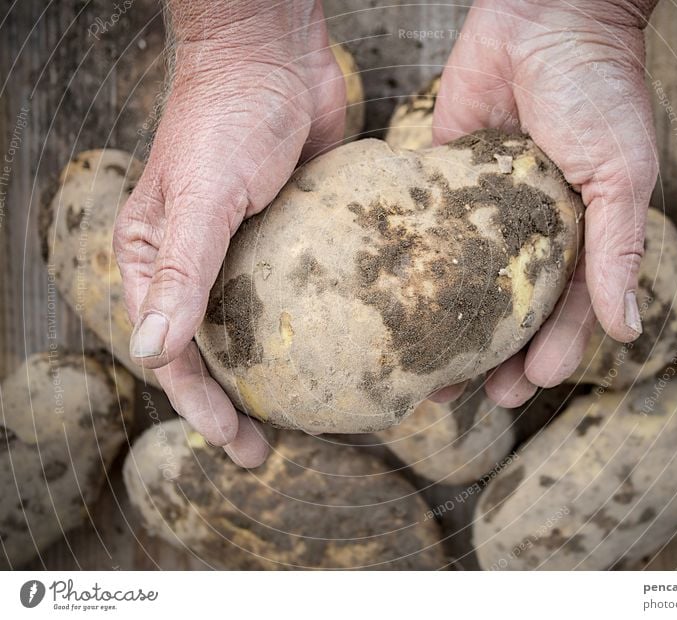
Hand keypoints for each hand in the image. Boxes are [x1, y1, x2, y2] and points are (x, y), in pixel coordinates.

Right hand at [113, 0, 344, 465]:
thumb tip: (151, 354)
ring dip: (280, 372)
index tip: (239, 443)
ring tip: (312, 416)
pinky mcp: (295, 235)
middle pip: (218, 351)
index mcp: (159, 260)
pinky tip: (343, 351)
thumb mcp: (200, 198)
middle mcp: (201, 264)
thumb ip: (181, 276)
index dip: (203, 406)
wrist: (274, 56)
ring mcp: (251, 252)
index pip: (174, 353)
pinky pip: (302, 293)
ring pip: (261, 328)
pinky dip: (315, 326)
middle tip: (271, 450)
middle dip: (240, 403)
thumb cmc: (224, 117)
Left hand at [430, 0, 658, 405]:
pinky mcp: (444, 185)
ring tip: (428, 375)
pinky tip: (397, 305)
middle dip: (495, 357)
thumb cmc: (597, 89)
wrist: (543, 17)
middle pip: (510, 311)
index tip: (528, 386)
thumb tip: (628, 328)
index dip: (551, 351)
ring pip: (464, 288)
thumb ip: (620, 248)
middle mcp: (529, 233)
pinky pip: (429, 238)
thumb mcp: (622, 172)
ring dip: (451, 331)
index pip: (566, 310)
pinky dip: (416, 274)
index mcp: (579, 235)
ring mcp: (483, 213)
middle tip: (473, 396)